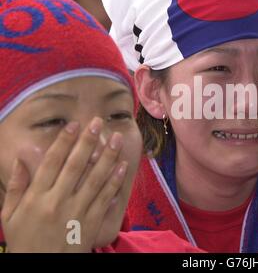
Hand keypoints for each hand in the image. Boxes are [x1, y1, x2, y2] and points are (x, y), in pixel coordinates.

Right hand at [1, 118, 127, 252]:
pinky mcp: (91, 223)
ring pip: (95, 179)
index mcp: (37, 197)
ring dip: (108, 157)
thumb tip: (21, 158)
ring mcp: (76, 213)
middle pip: (76, 166)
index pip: (51, 162)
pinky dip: (115, 182)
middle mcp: (57, 202)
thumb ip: (16, 186)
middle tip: (97, 122)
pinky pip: (105, 199)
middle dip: (88, 141)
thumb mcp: (9, 216)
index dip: (64, 141)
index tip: (74, 124)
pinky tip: (122, 167)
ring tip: (116, 139)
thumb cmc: (24, 241)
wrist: (41, 269)